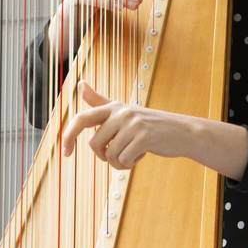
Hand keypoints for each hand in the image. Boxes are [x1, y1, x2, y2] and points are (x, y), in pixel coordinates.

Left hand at [61, 82, 190, 168]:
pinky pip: (124, 160)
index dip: (68, 135)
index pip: (82, 118)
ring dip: (120, 162)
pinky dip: (130, 164)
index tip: (65, 153)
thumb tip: (80, 83)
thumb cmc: (150, 124)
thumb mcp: (124, 111)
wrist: (182, 132)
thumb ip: (100, 101)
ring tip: (134, 153)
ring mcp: (133, 124)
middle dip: (103, 155)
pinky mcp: (143, 137)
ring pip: (110, 155)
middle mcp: (121, 113)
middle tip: (118, 154)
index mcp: (113, 107)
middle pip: (94, 144)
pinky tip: (142, 154)